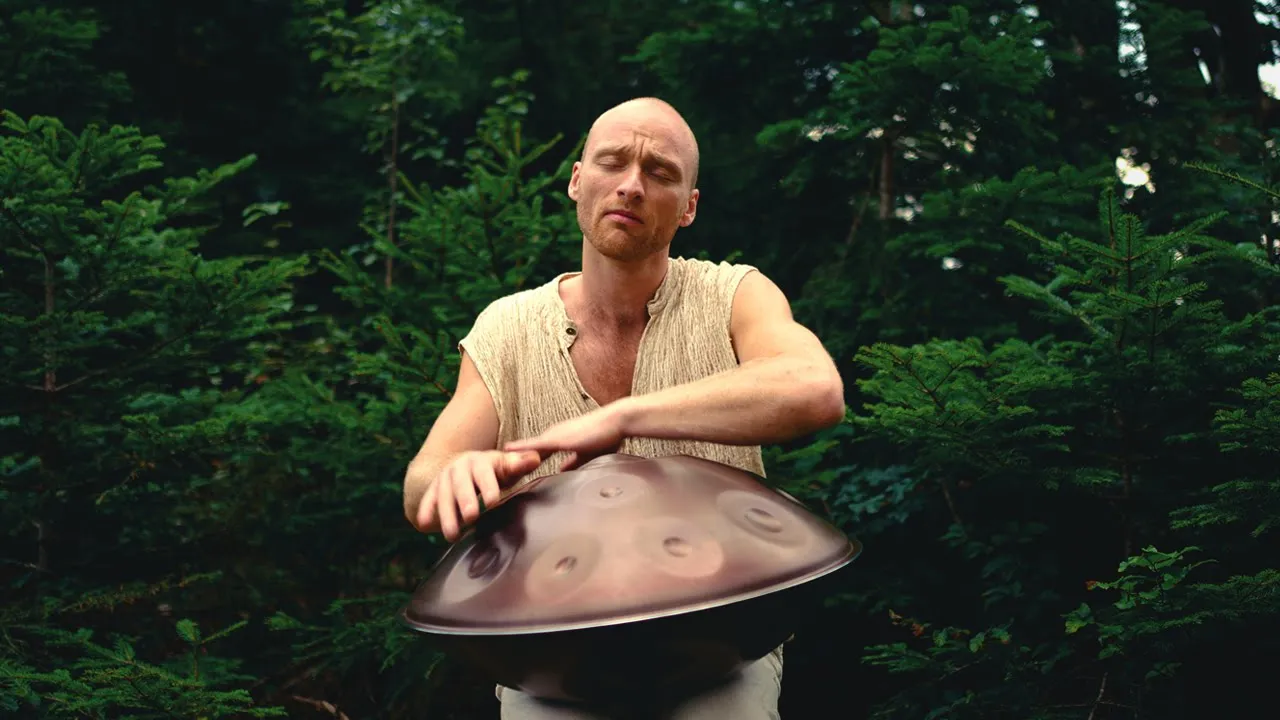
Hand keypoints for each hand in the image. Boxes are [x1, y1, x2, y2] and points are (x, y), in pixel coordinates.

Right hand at [415, 450, 541, 541]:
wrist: (467, 464)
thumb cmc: (494, 470)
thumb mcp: (507, 466)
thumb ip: (520, 464)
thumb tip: (535, 459)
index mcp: (481, 460)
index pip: (485, 473)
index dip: (489, 486)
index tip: (494, 501)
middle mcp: (459, 467)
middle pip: (461, 484)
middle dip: (465, 500)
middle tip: (471, 517)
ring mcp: (444, 478)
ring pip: (444, 496)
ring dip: (446, 515)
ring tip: (452, 535)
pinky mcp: (433, 488)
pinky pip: (428, 499)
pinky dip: (425, 511)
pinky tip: (423, 526)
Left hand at [503, 404, 627, 471]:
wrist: (617, 421)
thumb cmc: (607, 436)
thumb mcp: (587, 454)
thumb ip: (574, 462)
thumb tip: (562, 471)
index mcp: (559, 439)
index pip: (535, 452)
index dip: (520, 459)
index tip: (507, 467)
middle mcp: (553, 435)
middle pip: (526, 449)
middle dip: (510, 458)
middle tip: (492, 467)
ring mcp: (554, 435)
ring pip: (527, 447)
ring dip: (511, 455)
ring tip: (493, 462)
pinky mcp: (559, 438)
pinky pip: (536, 446)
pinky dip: (522, 450)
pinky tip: (508, 452)